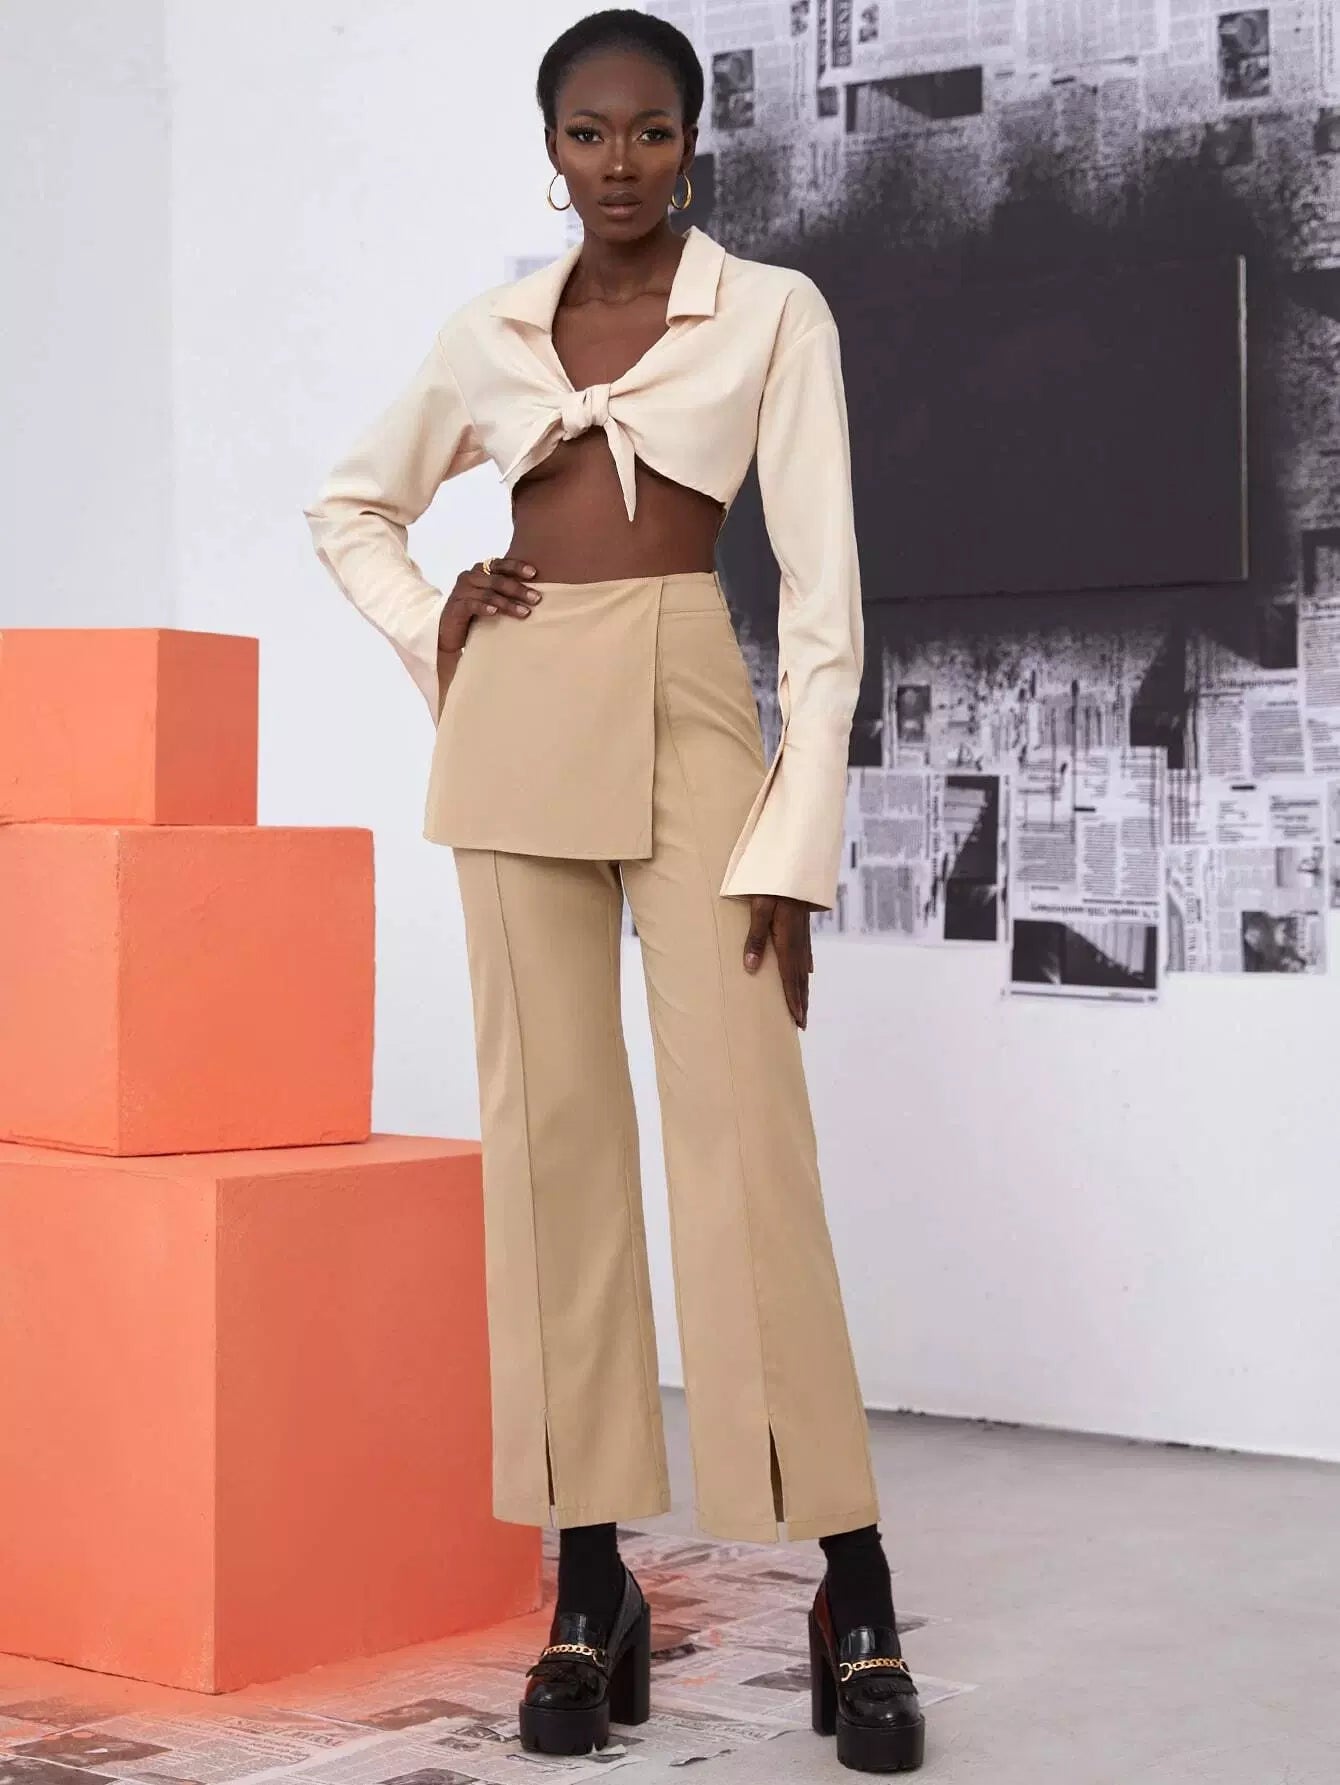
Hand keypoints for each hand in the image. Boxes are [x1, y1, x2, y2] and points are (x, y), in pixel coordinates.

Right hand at [438, 557, 541, 654]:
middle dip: (518, 589)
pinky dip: (484, 607)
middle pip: (497, 579)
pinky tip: (495, 612)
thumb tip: (539, 592)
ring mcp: (461, 591)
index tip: (534, 573)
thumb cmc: (477, 614)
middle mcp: (470, 576)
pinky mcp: (455, 607)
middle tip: (536, 598)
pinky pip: (471, 604)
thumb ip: (508, 591)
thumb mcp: (493, 599)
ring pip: (488, 593)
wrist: (451, 633)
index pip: (501, 564)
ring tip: (525, 612)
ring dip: (508, 603)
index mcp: (481, 570)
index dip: (517, 567)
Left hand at [742, 894, 813, 1027]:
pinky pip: (806, 952)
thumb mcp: (759, 907)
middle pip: (800, 977)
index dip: (793, 999)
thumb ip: (754, 936)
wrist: (795, 860)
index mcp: (787, 939)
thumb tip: (750, 967)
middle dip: (801, 1001)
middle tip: (802, 1023)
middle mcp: (798, 940)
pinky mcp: (802, 924)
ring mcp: (802, 932)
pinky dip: (806, 967)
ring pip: (805, 967)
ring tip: (804, 1005)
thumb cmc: (772, 882)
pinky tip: (808, 971)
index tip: (797, 1020)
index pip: (790, 977)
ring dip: (804, 988)